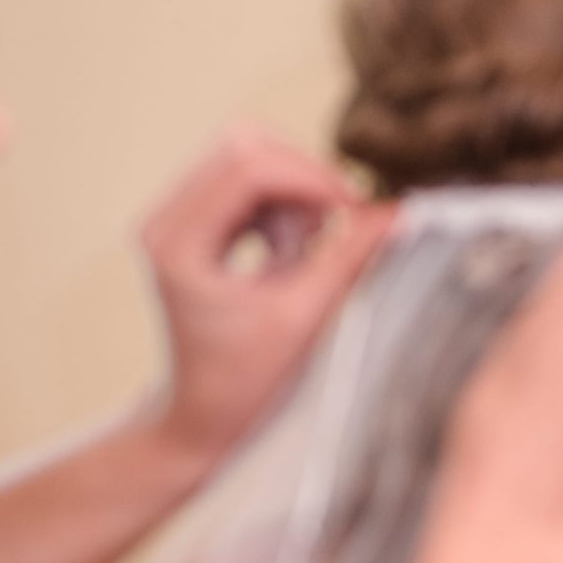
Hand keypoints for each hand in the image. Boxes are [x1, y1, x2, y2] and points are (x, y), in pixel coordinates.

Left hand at [141, 126, 396, 463]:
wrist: (204, 416)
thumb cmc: (245, 381)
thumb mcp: (305, 317)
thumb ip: (349, 257)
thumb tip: (398, 210)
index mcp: (179, 245)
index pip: (248, 168)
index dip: (311, 177)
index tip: (355, 208)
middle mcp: (165, 220)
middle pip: (246, 147)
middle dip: (303, 180)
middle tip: (336, 226)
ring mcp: (175, 217)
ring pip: (250, 157)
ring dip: (294, 195)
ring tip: (305, 253)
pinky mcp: (192, 220)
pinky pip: (247, 179)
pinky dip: (282, 205)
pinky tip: (290, 252)